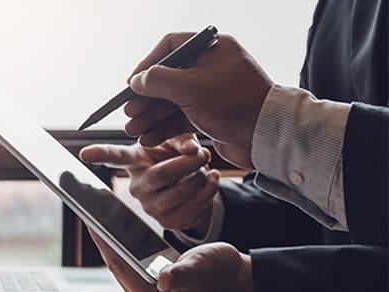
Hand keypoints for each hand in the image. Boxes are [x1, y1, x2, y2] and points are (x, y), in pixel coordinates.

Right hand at [78, 134, 221, 230]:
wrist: (190, 184)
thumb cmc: (175, 157)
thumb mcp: (176, 142)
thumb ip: (182, 139)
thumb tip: (192, 149)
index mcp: (134, 162)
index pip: (115, 158)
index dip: (100, 155)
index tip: (84, 153)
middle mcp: (136, 187)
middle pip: (163, 174)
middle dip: (190, 162)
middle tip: (203, 153)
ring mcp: (151, 208)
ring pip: (183, 190)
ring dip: (201, 176)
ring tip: (203, 168)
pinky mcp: (170, 222)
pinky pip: (196, 205)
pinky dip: (210, 189)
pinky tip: (210, 179)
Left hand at [90, 229, 252, 291]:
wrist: (233, 278)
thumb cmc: (222, 271)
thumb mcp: (203, 266)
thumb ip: (183, 273)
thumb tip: (164, 280)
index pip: (122, 268)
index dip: (106, 243)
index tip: (92, 220)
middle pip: (117, 267)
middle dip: (103, 240)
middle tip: (88, 212)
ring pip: (120, 265)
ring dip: (109, 243)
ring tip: (94, 217)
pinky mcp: (146, 291)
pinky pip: (128, 265)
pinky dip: (120, 247)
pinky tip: (110, 228)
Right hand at [124, 32, 273, 168]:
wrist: (268, 136)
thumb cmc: (235, 103)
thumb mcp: (189, 87)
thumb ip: (157, 81)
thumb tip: (136, 80)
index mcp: (212, 49)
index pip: (170, 47)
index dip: (147, 65)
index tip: (131, 83)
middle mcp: (212, 67)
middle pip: (167, 78)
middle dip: (145, 99)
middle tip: (130, 112)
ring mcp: (212, 91)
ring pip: (172, 100)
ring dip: (151, 116)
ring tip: (134, 130)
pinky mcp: (212, 113)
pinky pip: (182, 116)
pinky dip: (165, 127)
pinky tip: (150, 137)